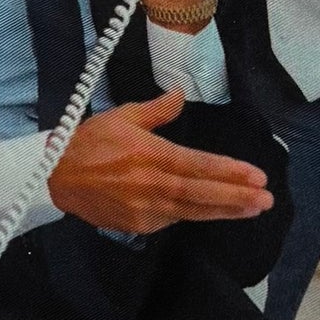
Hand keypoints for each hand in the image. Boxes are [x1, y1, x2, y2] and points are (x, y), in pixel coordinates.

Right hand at [48, 90, 273, 233]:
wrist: (53, 178)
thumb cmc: (89, 143)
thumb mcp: (122, 116)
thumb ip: (157, 110)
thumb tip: (180, 94)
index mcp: (150, 154)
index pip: (199, 164)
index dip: (229, 171)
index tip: (256, 175)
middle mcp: (151, 184)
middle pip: (202, 193)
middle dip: (237, 196)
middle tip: (266, 199)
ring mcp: (144, 209)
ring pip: (193, 211)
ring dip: (225, 211)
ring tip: (252, 209)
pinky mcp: (137, 226)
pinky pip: (172, 220)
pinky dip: (195, 216)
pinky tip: (215, 213)